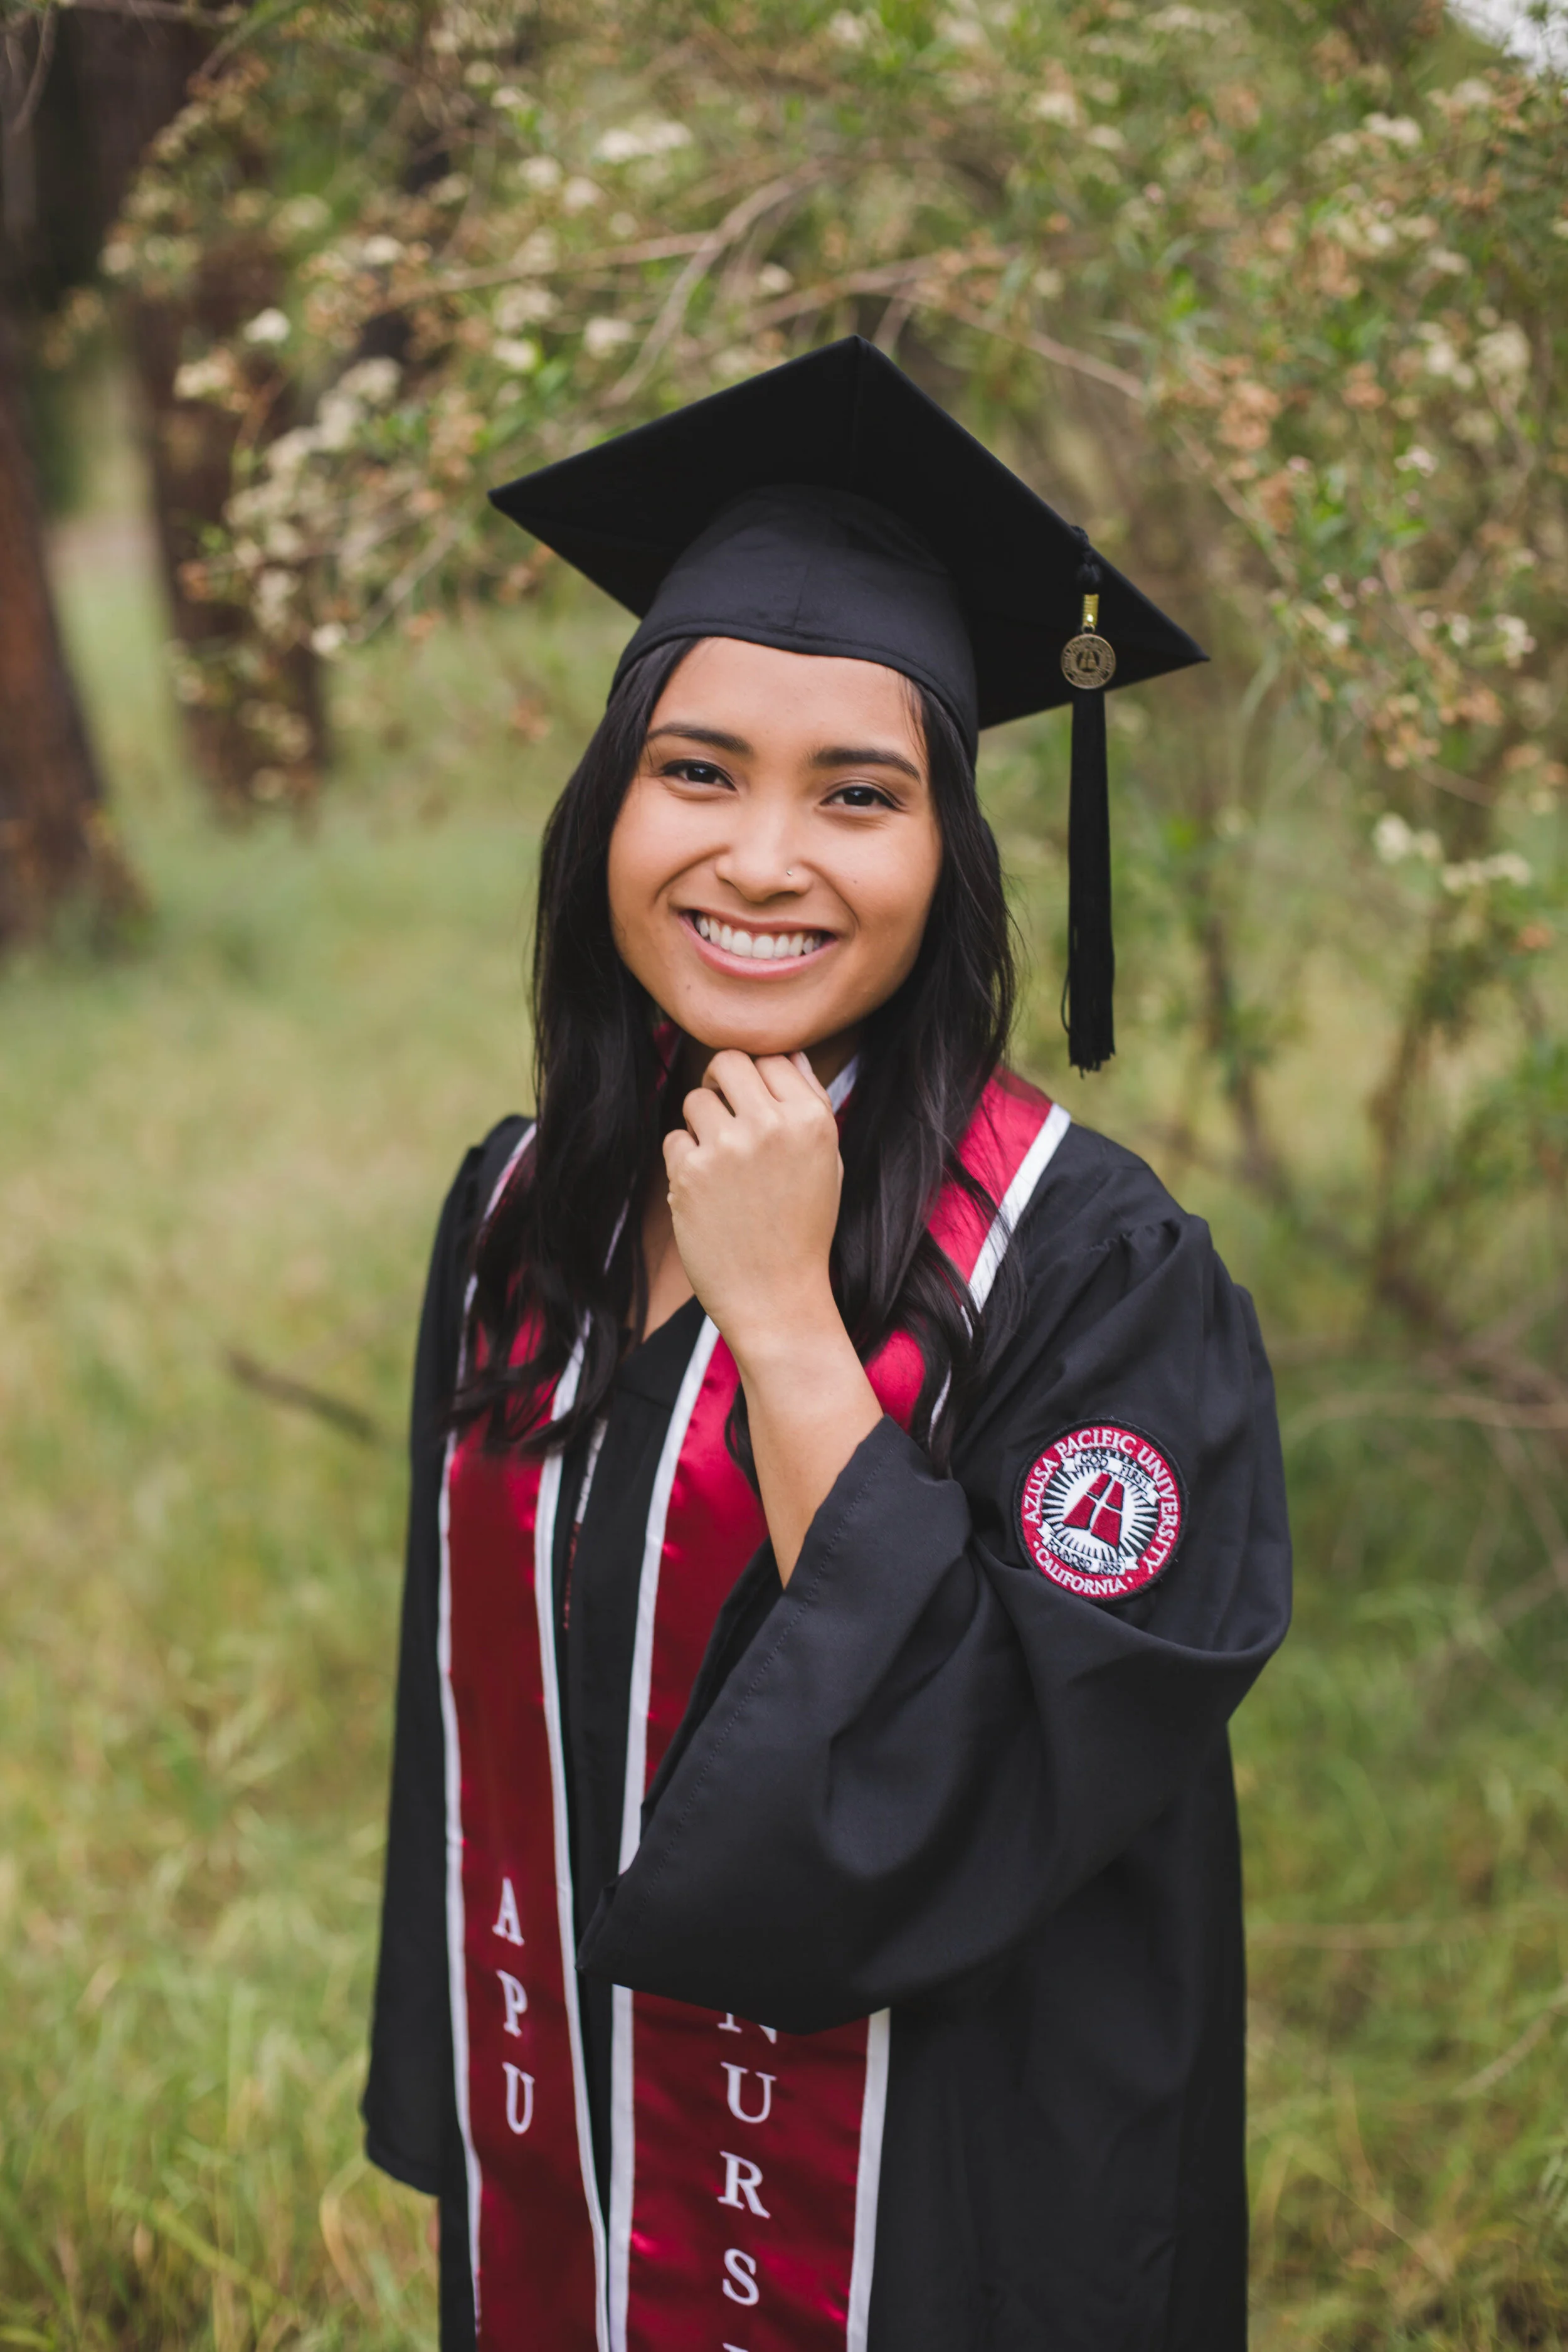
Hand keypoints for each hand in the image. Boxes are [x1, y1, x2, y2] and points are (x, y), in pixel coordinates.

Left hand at [663, 1050, 842, 1359]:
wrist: (777, 1298)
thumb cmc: (804, 1229)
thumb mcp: (827, 1162)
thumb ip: (811, 1103)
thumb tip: (790, 1052)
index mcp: (812, 1119)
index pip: (773, 1057)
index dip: (757, 1078)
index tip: (753, 1104)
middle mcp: (772, 1126)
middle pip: (728, 1062)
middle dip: (719, 1081)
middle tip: (721, 1111)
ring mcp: (728, 1148)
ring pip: (695, 1099)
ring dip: (700, 1124)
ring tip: (718, 1161)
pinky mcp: (690, 1174)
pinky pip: (673, 1138)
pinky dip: (683, 1161)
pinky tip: (705, 1192)